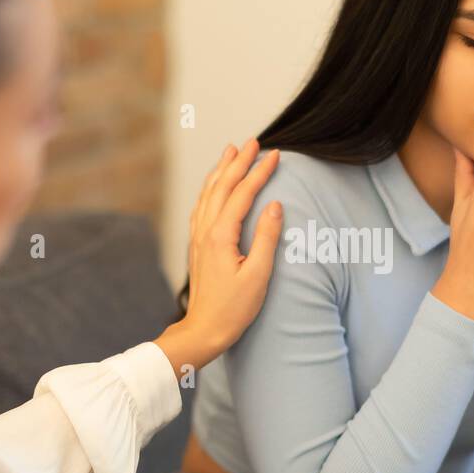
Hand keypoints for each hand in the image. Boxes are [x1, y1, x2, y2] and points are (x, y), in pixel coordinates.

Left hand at [155, 138, 281, 375]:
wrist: (204, 330)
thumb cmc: (234, 309)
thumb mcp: (258, 275)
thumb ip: (266, 238)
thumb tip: (274, 205)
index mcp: (221, 236)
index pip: (243, 194)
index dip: (260, 172)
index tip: (276, 155)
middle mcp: (206, 231)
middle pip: (223, 186)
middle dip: (239, 162)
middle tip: (254, 142)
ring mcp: (198, 237)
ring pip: (208, 193)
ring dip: (222, 170)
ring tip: (231, 151)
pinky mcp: (197, 245)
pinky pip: (202, 206)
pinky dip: (210, 188)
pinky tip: (214, 185)